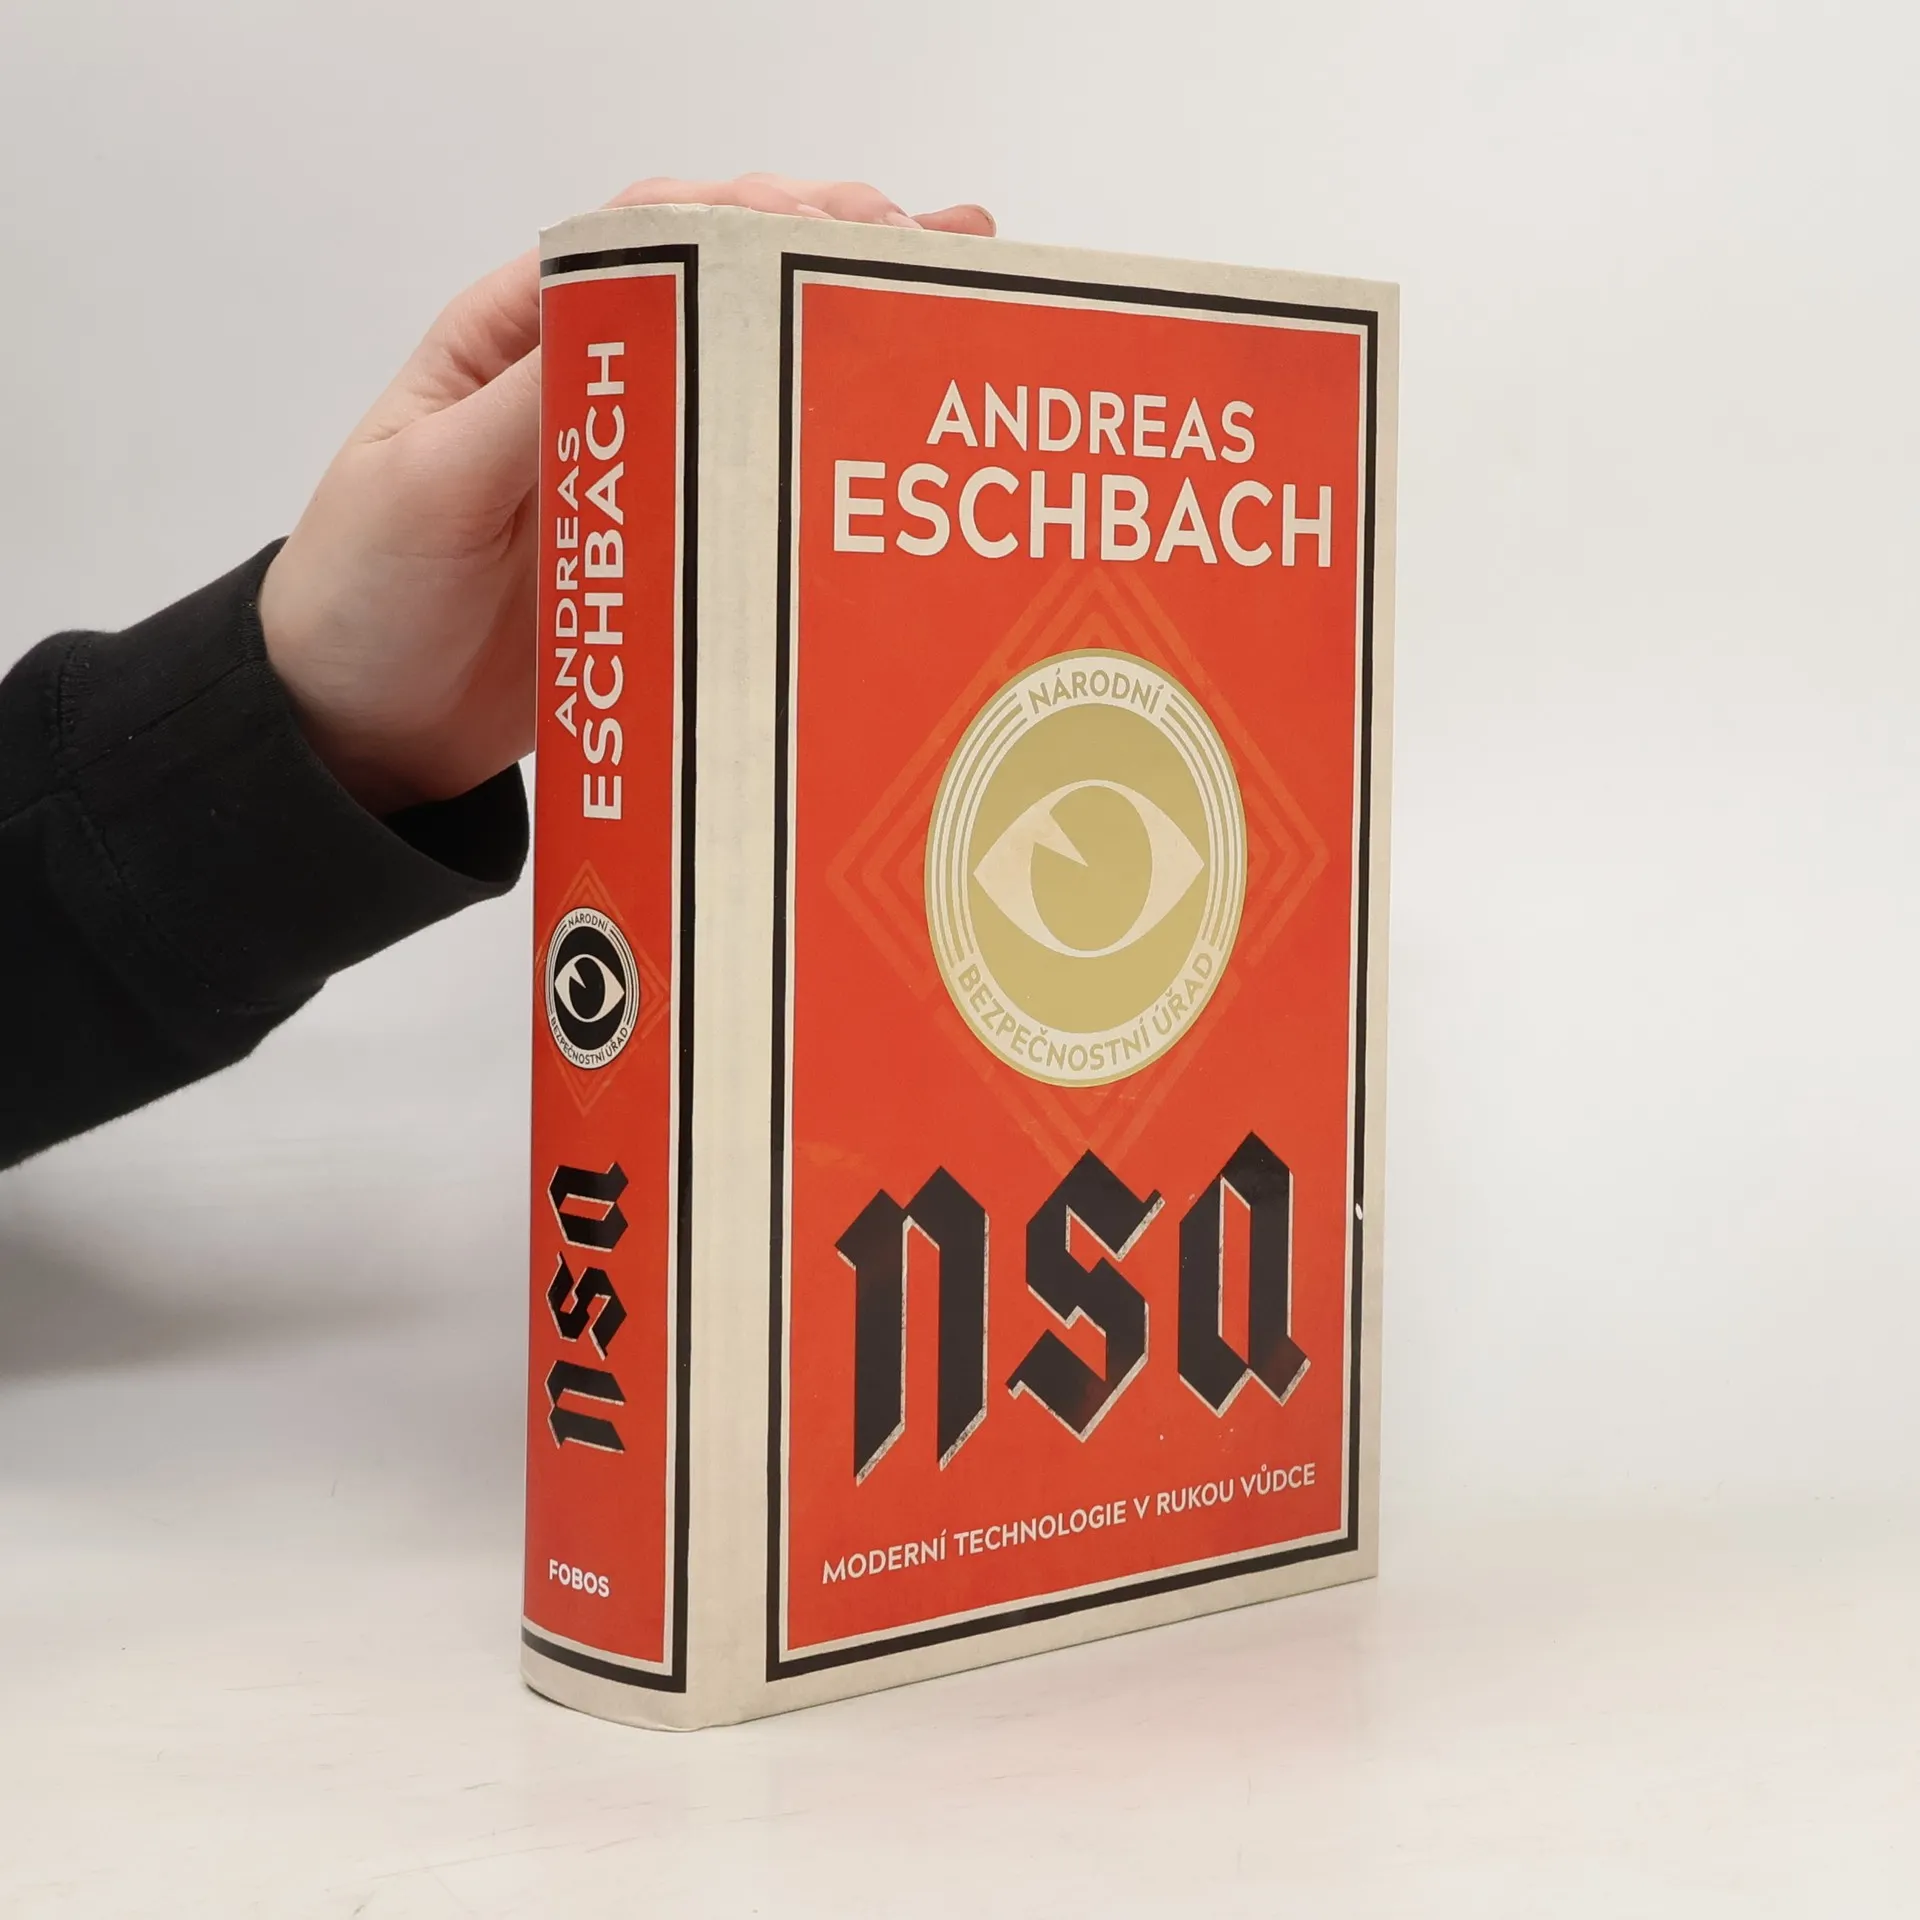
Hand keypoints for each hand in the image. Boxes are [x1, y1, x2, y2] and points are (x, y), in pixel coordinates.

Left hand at [259, 176, 995, 815]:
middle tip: (934, 260)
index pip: (647, 242)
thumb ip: (525, 409)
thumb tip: (636, 319)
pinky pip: (743, 499)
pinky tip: (874, 464)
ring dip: (834, 358)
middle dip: (824, 267)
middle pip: (719, 304)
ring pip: (745, 393)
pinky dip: (809, 472)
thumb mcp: (424, 486)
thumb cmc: (360, 596)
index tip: (844, 221)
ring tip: (939, 328)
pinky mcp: (658, 555)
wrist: (358, 733)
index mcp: (520, 341)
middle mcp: (590, 393)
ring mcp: (632, 474)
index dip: (750, 217)